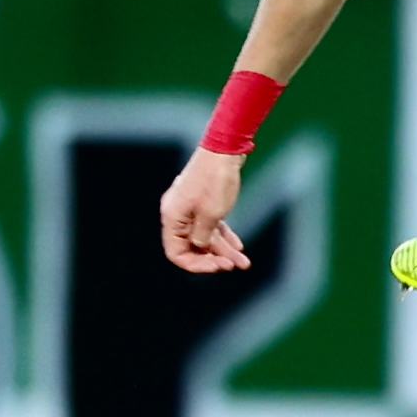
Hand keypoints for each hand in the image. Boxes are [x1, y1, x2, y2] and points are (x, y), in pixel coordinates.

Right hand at [160, 148, 250, 271]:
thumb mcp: (211, 215)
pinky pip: (211, 225)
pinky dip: (223, 235)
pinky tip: (238, 246)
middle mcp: (177, 214)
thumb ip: (203, 236)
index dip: (196, 264)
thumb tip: (200, 248)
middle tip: (235, 265)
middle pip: (192, 246)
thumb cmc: (215, 180)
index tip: (217, 267)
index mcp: (172, 218)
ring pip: (205, 236)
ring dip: (223, 250)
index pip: (176, 253)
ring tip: (244, 262)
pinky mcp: (203, 202)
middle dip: (215, 258)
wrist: (225, 149)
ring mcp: (190, 208)